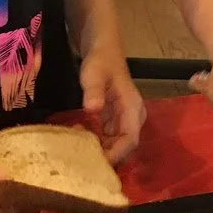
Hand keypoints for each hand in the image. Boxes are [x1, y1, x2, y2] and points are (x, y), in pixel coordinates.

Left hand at [80, 46, 144, 164]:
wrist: (102, 49)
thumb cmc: (100, 61)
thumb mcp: (94, 74)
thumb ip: (94, 91)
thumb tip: (92, 109)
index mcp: (133, 109)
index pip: (130, 140)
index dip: (116, 155)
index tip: (97, 164)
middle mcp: (132, 117)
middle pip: (124, 147)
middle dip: (106, 157)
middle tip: (83, 164)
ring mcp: (124, 119)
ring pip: (115, 144)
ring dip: (100, 151)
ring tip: (79, 155)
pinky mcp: (114, 119)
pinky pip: (108, 138)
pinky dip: (96, 142)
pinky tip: (80, 141)